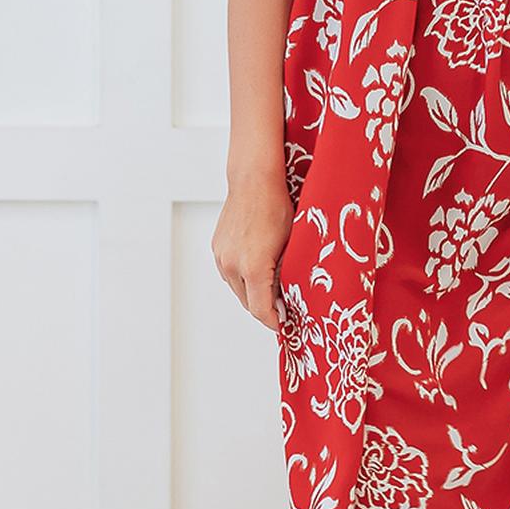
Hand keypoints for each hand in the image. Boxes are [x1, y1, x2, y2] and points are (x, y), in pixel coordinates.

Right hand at [212, 171, 292, 329]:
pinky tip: (259, 268)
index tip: (284, 327)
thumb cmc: (278, 208)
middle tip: (284, 309)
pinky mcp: (217, 249)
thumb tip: (286, 299)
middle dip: (266, 309)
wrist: (254, 182)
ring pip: (238, 289)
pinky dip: (244, 278)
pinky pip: (231, 274)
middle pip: (248, 303)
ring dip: (253, 293)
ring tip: (273, 286)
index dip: (274, 322)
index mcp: (253, 267)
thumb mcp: (292, 245)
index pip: (261, 310)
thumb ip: (287, 276)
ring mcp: (221, 257)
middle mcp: (232, 265)